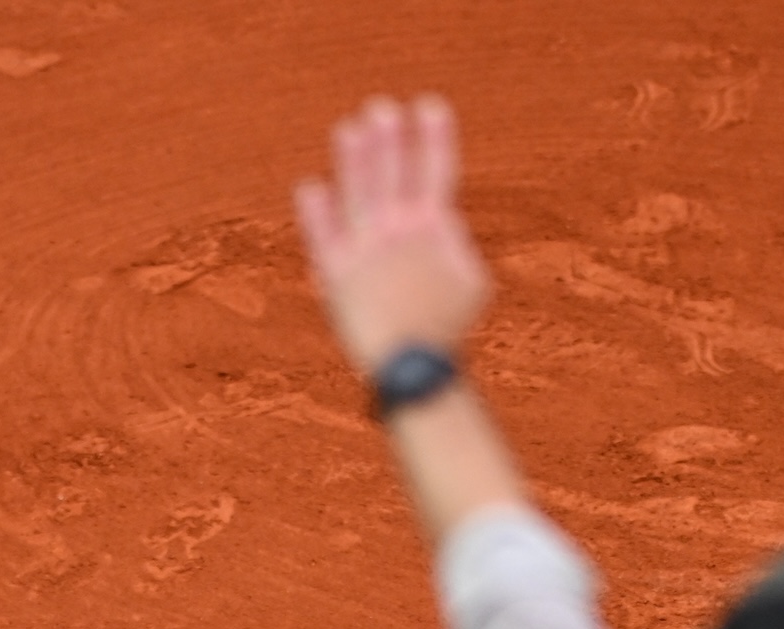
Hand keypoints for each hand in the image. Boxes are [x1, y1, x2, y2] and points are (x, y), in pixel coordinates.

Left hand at [295, 95, 491, 376]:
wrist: (413, 367)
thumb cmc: (448, 330)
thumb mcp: (473, 283)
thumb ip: (457, 244)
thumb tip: (442, 217)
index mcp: (434, 229)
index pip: (436, 171)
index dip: (434, 136)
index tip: (430, 106)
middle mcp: (397, 232)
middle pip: (391, 173)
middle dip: (389, 138)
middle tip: (380, 108)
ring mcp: (364, 251)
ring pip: (357, 193)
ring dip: (354, 159)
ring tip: (348, 129)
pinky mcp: (336, 276)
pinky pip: (323, 236)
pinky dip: (316, 212)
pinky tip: (310, 187)